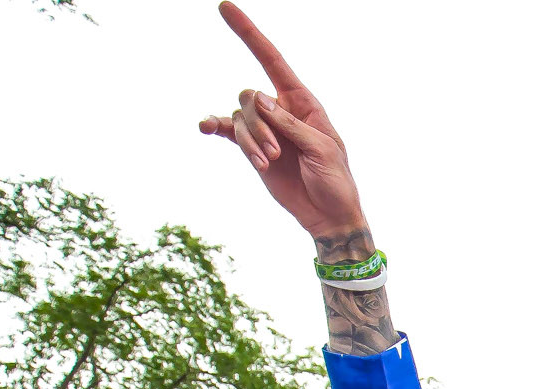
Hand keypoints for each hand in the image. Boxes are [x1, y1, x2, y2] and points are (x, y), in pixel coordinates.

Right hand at [198, 4, 368, 241]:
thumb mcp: (322, 149)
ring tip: (269, 163)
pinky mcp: (252, 149)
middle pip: (250, 96)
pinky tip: (206, 128)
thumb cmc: (335, 180)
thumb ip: (291, 124)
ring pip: (241, 118)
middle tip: (276, 153)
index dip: (249, 34)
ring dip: (251, 141)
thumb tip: (260, 99)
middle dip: (258, 125)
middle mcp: (281, 110)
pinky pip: (228, 131)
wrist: (328, 215)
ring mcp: (265, 129)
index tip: (225, 8)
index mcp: (303, 103)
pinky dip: (216, 128)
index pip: (272, 61)